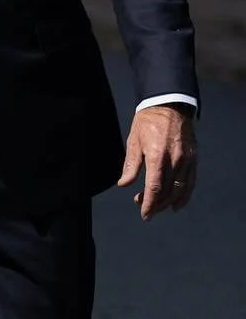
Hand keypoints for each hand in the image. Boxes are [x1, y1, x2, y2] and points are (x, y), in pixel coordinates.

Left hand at [117, 104, 196, 219]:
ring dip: (169, 202)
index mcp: (157, 155)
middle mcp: (175, 159)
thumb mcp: (134, 141)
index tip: (145, 214)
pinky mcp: (193, 158)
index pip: (154, 187)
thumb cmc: (147, 122)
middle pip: (167, 191)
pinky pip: (190, 181)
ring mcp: (186, 159)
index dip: (149, 203)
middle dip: (157, 204)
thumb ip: (131, 165)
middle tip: (146, 209)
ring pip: (180, 189)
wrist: (169, 105)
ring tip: (158, 207)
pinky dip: (185, 195)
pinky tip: (177, 203)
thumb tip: (124, 184)